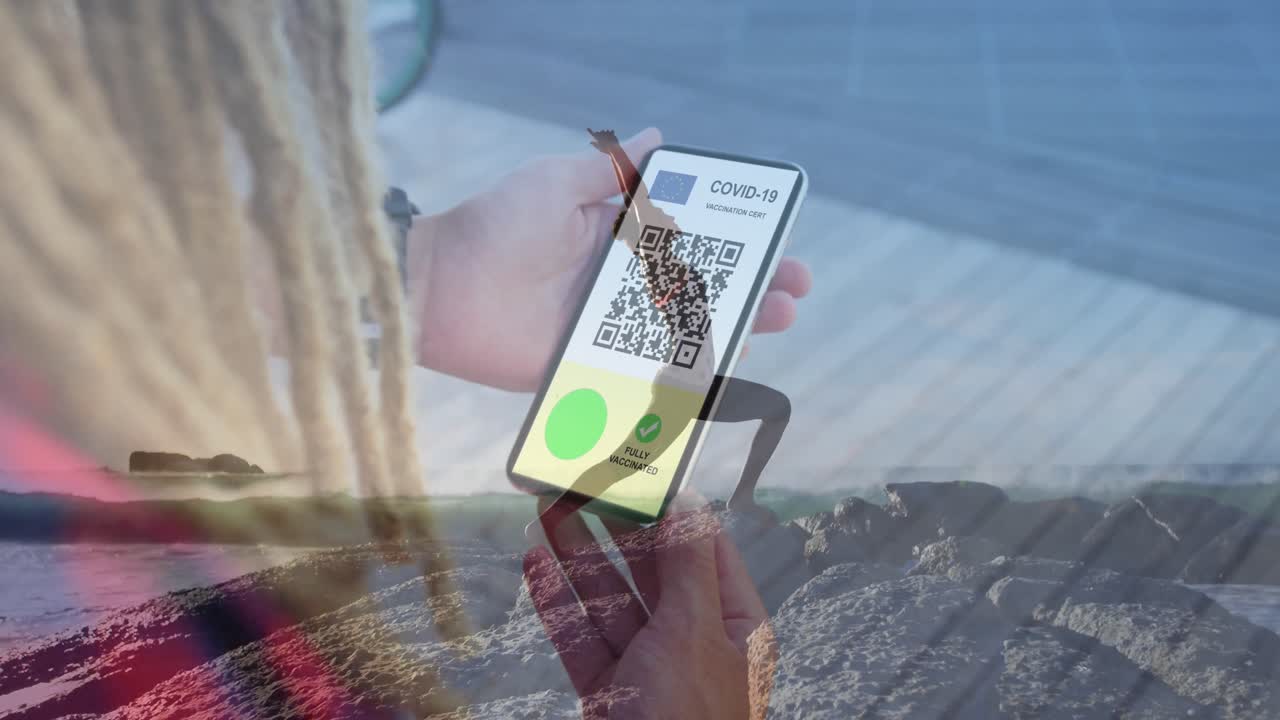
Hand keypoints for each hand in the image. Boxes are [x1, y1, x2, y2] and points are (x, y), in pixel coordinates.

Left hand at [408, 128, 812, 390]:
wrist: (440, 290)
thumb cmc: (495, 226)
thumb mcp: (557, 184)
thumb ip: (610, 171)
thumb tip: (659, 136)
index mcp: (616, 241)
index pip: (691, 243)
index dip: (736, 244)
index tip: (778, 242)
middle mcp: (619, 287)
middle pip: (700, 292)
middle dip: (752, 290)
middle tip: (794, 290)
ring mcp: (609, 331)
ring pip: (685, 334)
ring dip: (735, 330)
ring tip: (775, 320)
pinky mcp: (591, 369)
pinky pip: (647, 376)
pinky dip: (686, 378)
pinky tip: (725, 372)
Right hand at [522, 495, 776, 718]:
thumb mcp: (693, 630)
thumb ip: (685, 563)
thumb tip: (686, 502)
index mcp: (734, 625)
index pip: (703, 547)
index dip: (668, 506)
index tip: (632, 467)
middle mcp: (694, 643)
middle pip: (651, 570)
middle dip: (612, 526)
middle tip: (578, 481)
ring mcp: (649, 671)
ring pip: (610, 601)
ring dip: (577, 556)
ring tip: (546, 508)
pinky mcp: (610, 696)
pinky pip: (583, 641)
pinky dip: (559, 605)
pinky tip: (536, 567)